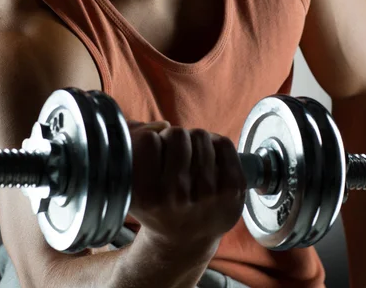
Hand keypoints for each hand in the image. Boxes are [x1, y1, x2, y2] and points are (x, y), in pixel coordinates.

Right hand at [127, 122, 246, 251]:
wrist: (186, 239)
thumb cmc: (157, 201)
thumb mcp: (133, 183)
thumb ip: (135, 146)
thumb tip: (160, 126)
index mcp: (146, 196)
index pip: (148, 140)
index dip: (151, 140)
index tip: (154, 153)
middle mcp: (176, 198)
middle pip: (176, 134)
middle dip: (175, 139)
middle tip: (175, 157)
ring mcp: (207, 195)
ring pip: (200, 136)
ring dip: (195, 142)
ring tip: (191, 161)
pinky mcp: (232, 190)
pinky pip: (223, 143)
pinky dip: (216, 144)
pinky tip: (209, 161)